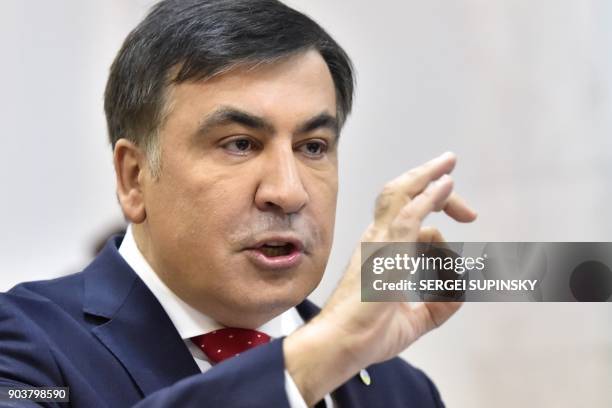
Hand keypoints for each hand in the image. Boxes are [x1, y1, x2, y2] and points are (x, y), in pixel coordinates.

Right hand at [284, 152, 476, 404]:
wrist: (341, 345)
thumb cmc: (367, 334)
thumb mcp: (414, 320)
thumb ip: (438, 306)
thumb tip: (460, 292)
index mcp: (380, 250)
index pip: (408, 214)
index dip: (436, 209)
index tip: (466, 220)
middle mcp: (377, 238)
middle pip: (401, 194)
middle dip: (429, 182)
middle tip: (457, 189)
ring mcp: (379, 242)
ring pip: (400, 194)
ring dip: (426, 176)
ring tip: (448, 163)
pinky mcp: (386, 252)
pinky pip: (409, 215)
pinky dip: (429, 197)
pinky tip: (445, 185)